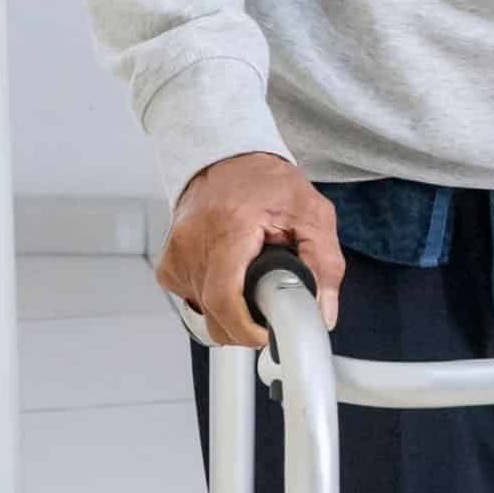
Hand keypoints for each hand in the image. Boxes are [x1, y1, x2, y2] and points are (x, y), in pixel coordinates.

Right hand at [155, 152, 344, 347]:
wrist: (229, 159)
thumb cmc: (268, 183)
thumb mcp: (312, 214)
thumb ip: (324, 264)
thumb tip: (322, 313)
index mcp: (230, 227)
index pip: (225, 297)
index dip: (247, 328)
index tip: (268, 332)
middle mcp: (194, 242)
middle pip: (214, 315)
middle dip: (246, 326)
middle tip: (269, 308)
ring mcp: (177, 255)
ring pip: (204, 314)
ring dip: (231, 313)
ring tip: (251, 283)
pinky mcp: (169, 266)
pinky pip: (192, 303)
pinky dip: (214, 302)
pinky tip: (231, 279)